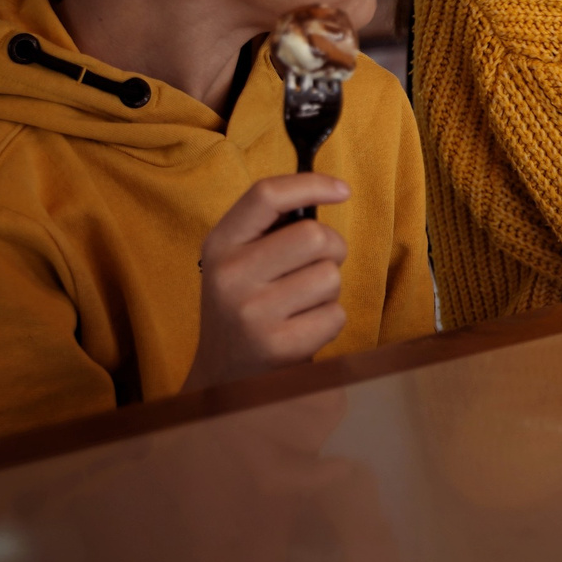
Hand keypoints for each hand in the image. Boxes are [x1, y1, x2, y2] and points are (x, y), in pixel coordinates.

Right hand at [181, 175, 351, 392]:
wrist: (223, 376)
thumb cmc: (246, 305)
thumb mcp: (239, 259)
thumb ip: (271, 226)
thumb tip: (328, 190)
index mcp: (219, 244)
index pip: (266, 195)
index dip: (311, 184)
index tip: (342, 190)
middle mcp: (229, 275)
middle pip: (314, 236)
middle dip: (332, 249)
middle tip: (316, 267)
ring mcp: (251, 313)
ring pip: (330, 276)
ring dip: (329, 289)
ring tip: (302, 304)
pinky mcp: (276, 346)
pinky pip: (335, 315)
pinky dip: (330, 320)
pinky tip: (303, 329)